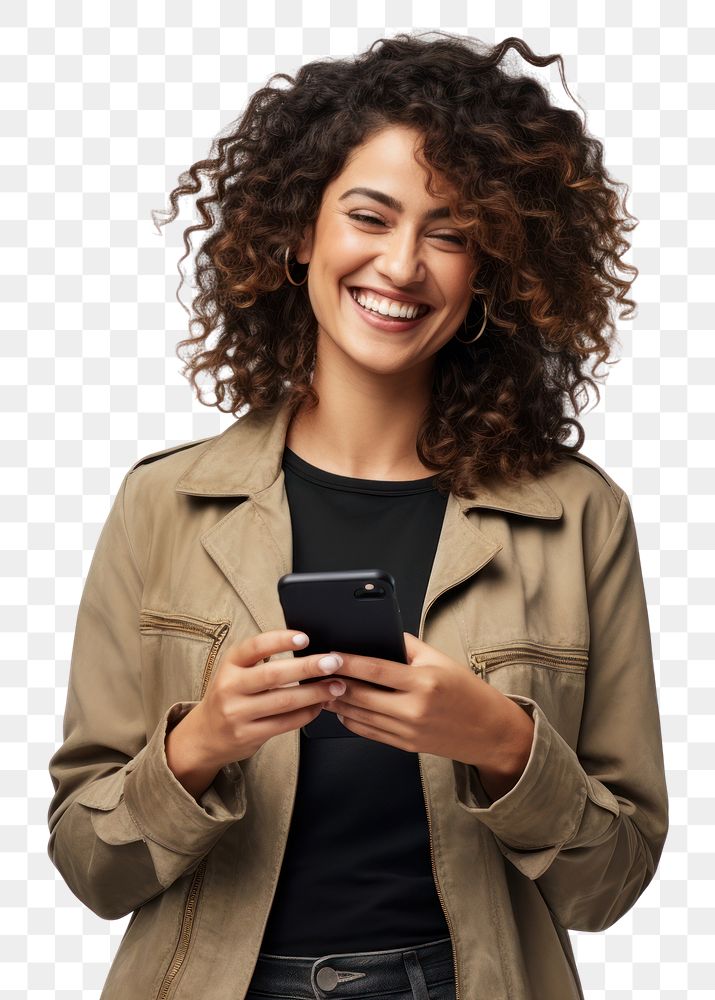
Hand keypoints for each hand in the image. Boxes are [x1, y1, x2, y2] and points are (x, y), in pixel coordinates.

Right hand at [170, 630, 346, 777]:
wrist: (204, 736)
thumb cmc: (229, 696)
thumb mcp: (235, 671)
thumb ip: (261, 659)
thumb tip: (304, 646)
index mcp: (229, 665)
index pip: (254, 647)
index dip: (280, 640)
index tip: (304, 638)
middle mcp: (230, 687)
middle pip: (274, 674)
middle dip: (308, 667)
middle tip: (333, 662)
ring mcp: (237, 713)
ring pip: (284, 701)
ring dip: (315, 693)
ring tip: (336, 686)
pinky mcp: (248, 735)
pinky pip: (284, 723)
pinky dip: (307, 713)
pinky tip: (319, 706)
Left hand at [321, 632, 534, 781]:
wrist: (490, 731)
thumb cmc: (466, 690)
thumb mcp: (440, 659)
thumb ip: (407, 646)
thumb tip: (375, 635)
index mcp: (424, 682)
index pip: (375, 670)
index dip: (347, 662)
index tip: (328, 655)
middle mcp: (414, 708)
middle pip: (360, 695)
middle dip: (333, 684)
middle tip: (315, 672)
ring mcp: (408, 730)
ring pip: (359, 716)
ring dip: (336, 703)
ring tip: (320, 689)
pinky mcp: (406, 745)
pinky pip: (369, 732)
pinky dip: (350, 720)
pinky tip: (340, 709)